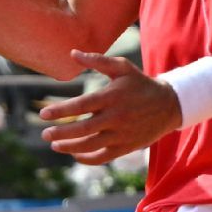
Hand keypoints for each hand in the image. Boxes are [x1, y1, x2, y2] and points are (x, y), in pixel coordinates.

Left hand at [37, 50, 180, 163]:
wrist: (168, 105)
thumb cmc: (139, 83)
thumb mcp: (121, 67)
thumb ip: (96, 60)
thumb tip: (73, 53)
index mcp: (112, 97)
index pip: (81, 105)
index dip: (61, 111)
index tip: (43, 114)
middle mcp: (116, 117)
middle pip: (83, 129)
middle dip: (61, 133)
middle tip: (44, 133)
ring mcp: (122, 135)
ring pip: (91, 146)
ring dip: (70, 147)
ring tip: (54, 144)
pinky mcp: (126, 147)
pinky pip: (103, 157)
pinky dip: (87, 159)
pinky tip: (74, 153)